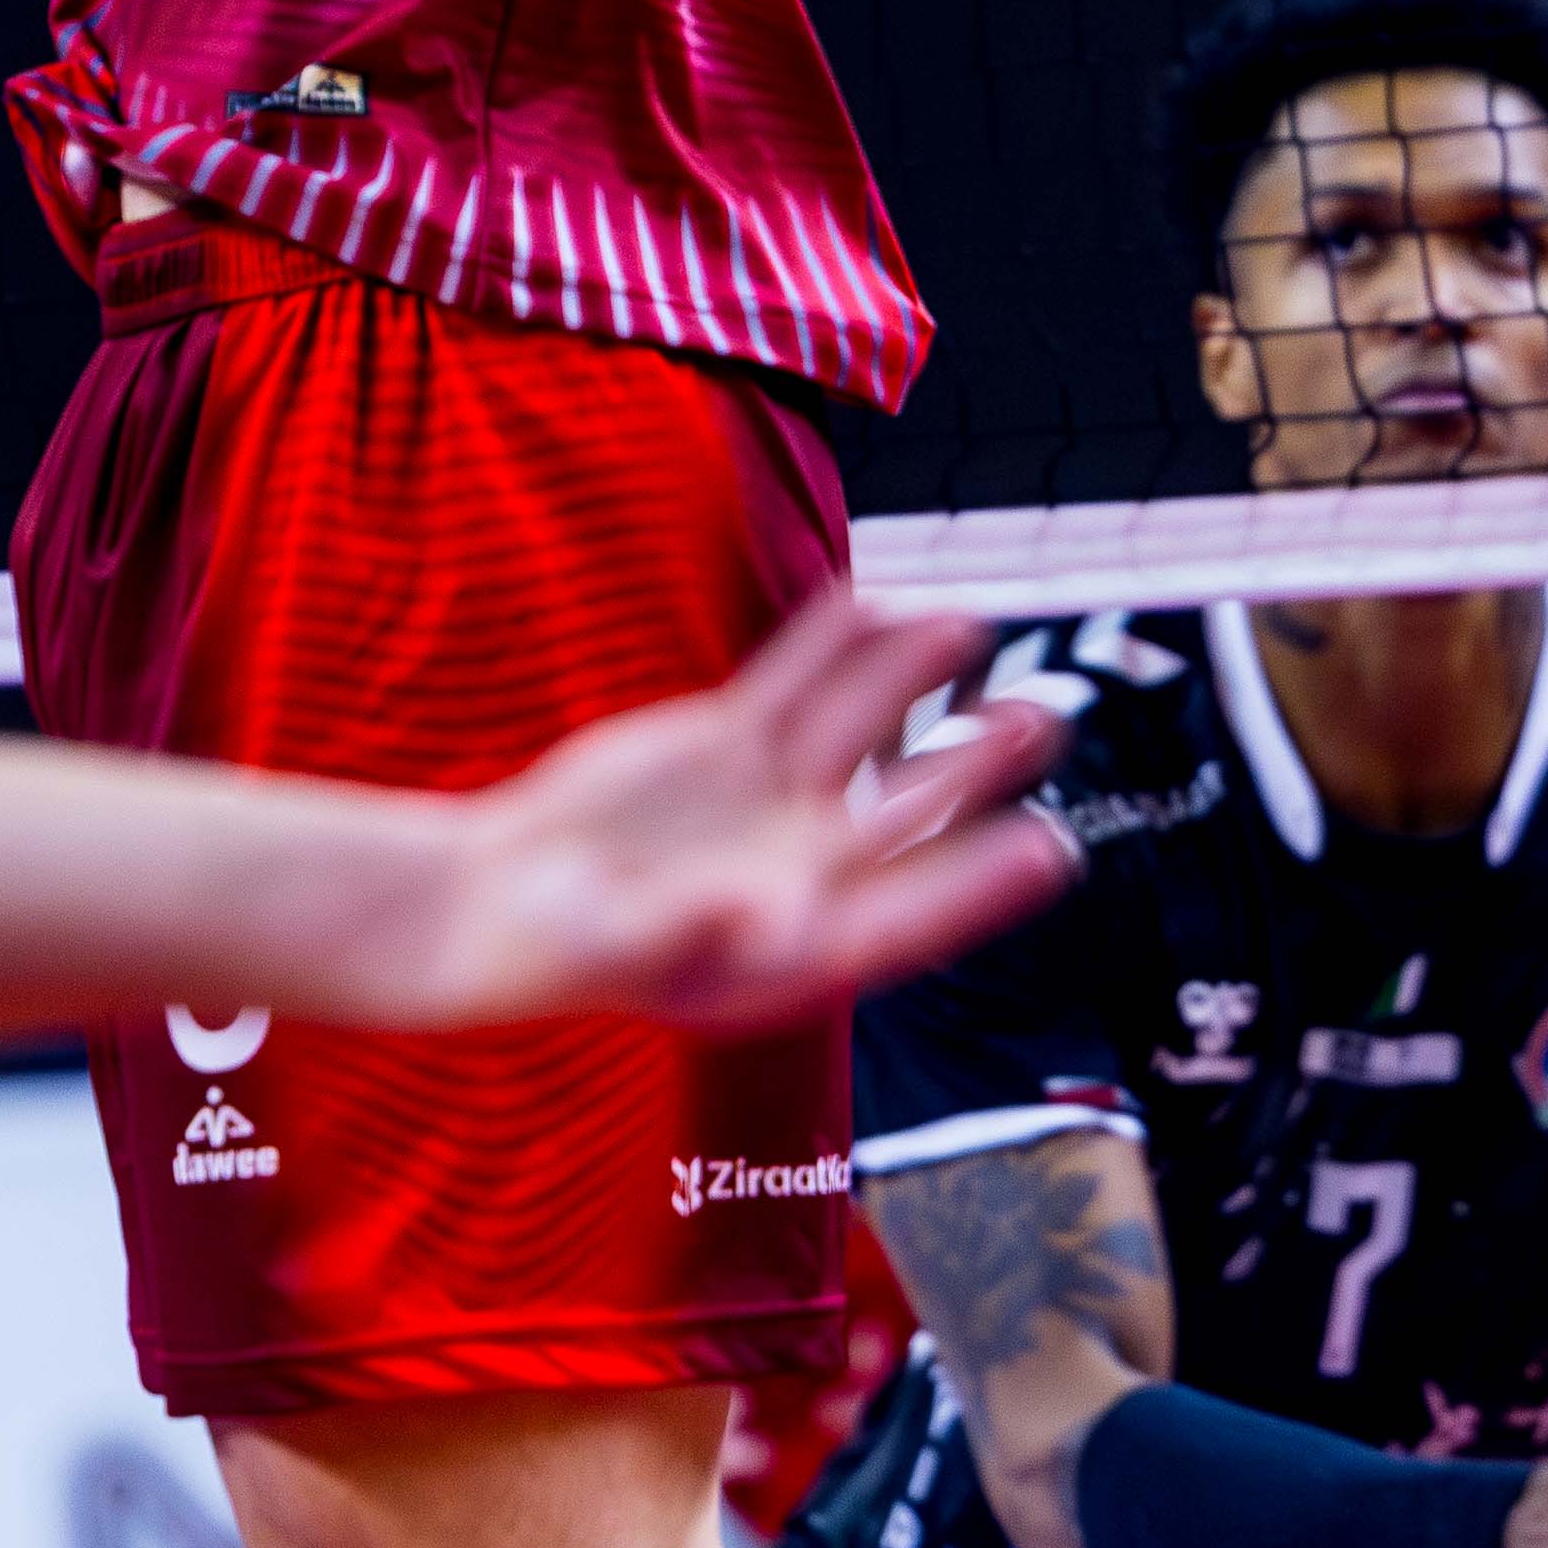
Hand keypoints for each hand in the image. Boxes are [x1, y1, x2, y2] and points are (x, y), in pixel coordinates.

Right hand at [408, 591, 1064, 1034]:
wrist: (496, 903)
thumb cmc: (561, 951)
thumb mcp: (625, 946)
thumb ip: (694, 927)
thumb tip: (765, 907)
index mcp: (799, 944)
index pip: (912, 910)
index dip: (981, 882)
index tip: (1051, 847)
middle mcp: (803, 867)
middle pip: (909, 810)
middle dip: (977, 765)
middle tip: (1046, 719)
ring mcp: (767, 800)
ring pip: (858, 729)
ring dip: (911, 677)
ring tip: (971, 620)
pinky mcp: (724, 744)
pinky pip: (789, 685)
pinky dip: (825, 643)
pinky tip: (872, 597)